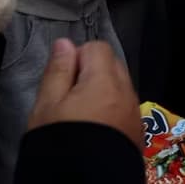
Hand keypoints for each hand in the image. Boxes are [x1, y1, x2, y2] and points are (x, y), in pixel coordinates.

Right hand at [27, 39, 141, 146]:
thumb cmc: (61, 142)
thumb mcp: (47, 105)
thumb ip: (57, 71)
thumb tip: (64, 43)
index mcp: (105, 80)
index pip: (97, 47)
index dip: (76, 58)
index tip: (62, 81)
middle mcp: (127, 93)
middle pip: (112, 65)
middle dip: (91, 74)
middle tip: (69, 99)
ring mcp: (135, 113)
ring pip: (120, 88)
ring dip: (103, 93)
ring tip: (81, 117)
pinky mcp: (138, 133)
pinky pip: (125, 109)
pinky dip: (112, 111)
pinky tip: (96, 129)